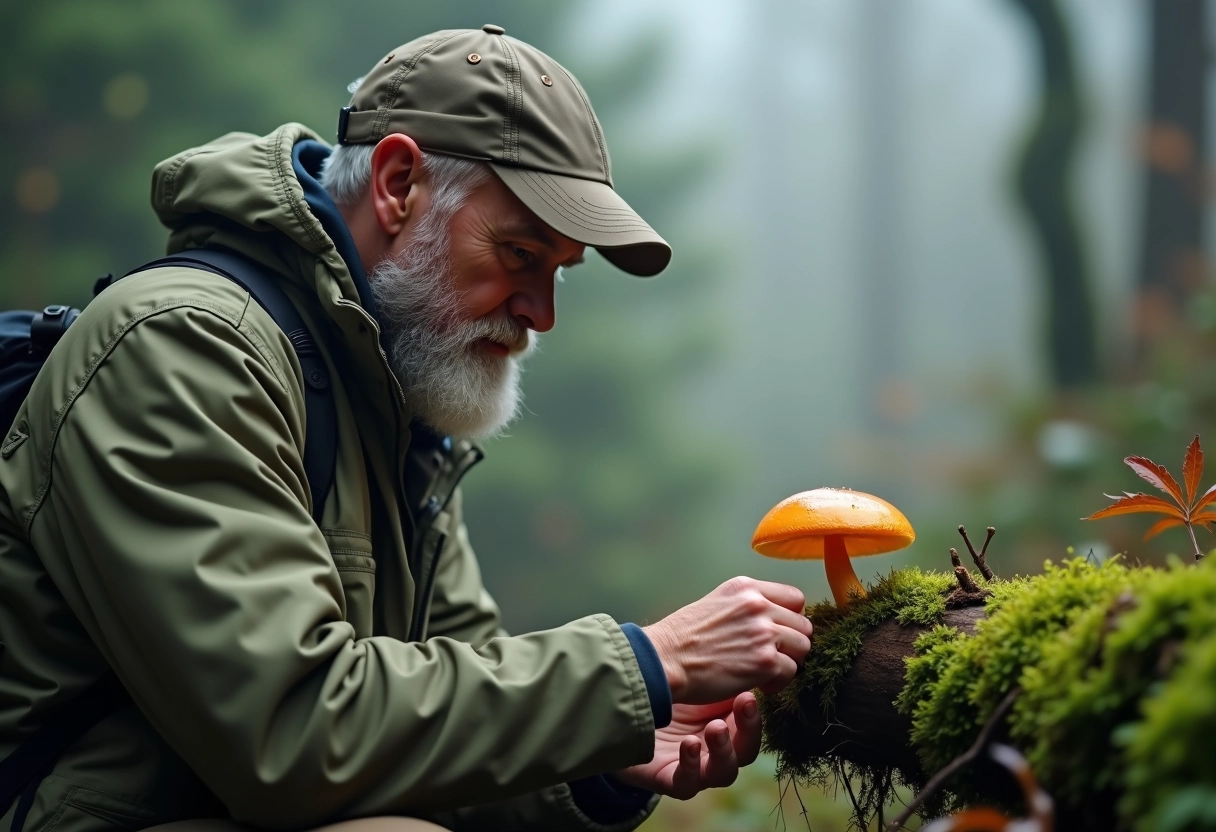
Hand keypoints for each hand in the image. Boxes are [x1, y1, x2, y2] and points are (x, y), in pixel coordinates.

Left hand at [612, 693, 761, 797]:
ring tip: (715, 728)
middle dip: (748, 730)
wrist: (626, 708)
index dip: (753, 715)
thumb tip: (758, 667)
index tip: (747, 695)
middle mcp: (716, 750)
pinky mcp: (668, 779)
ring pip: (723, 773)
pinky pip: (685, 783)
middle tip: (742, 704)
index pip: (752, 726)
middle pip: (745, 752)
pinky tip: (688, 744)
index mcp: (729, 725)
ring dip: (724, 751)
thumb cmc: (668, 693)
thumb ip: (728, 678)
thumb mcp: (700, 682)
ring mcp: (695, 768)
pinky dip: (690, 766)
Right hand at [644, 577, 811, 703]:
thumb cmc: (682, 637)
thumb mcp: (715, 603)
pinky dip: (778, 682)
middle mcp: (758, 605)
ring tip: (765, 670)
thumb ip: (744, 607)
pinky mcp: (765, 662)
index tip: (779, 632)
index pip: (794, 597)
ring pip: (803, 647)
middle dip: (791, 643)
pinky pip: (791, 671)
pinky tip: (759, 684)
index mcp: (745, 588)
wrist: (665, 660)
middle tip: (771, 656)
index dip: (790, 618)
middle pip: (803, 624)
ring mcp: (764, 633)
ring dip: (788, 661)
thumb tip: (770, 620)